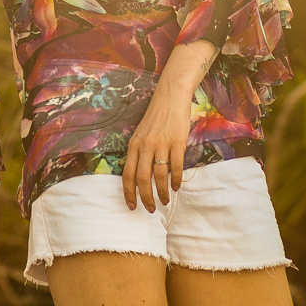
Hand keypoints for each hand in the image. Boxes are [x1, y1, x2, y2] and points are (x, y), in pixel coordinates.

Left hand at [122, 78, 191, 213]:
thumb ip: (139, 153)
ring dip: (162, 192)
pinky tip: (177, 187)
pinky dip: (176, 180)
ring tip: (166, 201)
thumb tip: (140, 178)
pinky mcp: (177, 142)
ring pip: (159, 176)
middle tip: (151, 209)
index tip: (132, 206)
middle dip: (145, 198)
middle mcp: (145, 145)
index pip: (127, 174)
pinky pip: (175, 166)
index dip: (129, 193)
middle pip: (142, 179)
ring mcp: (161, 144)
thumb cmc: (156, 118)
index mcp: (133, 145)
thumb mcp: (141, 135)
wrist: (170, 97)